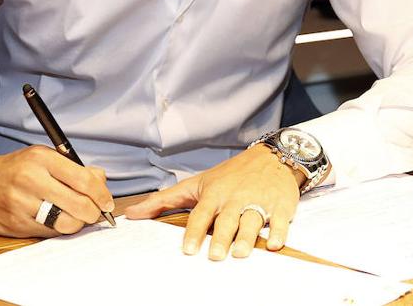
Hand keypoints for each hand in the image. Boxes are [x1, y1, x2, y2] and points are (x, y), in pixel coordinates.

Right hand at [0, 146, 113, 237]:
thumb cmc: (14, 169)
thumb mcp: (42, 157)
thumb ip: (73, 168)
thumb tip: (101, 180)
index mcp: (42, 158)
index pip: (84, 180)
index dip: (102, 195)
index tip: (107, 202)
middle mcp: (31, 179)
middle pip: (79, 205)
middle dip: (93, 213)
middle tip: (96, 214)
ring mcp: (22, 203)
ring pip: (66, 223)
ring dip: (77, 224)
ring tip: (76, 218)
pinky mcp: (15, 224)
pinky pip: (48, 233)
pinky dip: (58, 230)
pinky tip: (56, 221)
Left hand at [124, 146, 299, 259]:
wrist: (270, 157)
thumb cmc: (230, 175)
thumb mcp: (197, 184)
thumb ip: (164, 200)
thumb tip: (132, 214)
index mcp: (214, 194)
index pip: (201, 214)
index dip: (194, 231)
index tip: (187, 249)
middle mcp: (235, 198)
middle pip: (227, 220)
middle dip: (221, 237)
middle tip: (214, 256)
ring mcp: (259, 201)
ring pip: (252, 221)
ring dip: (247, 237)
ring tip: (240, 253)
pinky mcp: (281, 206)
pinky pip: (281, 220)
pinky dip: (279, 232)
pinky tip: (275, 244)